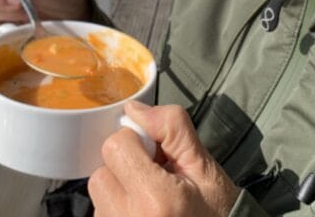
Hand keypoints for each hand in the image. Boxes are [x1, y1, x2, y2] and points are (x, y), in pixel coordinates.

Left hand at [89, 102, 239, 216]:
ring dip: (120, 184)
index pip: (116, 146)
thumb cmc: (214, 210)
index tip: (157, 155)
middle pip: (102, 169)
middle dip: (126, 164)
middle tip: (155, 177)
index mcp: (154, 199)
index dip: (136, 141)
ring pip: (100, 189)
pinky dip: (118, 202)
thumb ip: (171, 128)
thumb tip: (133, 109)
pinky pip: (102, 207)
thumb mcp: (202, 165)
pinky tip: (141, 208)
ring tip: (149, 195)